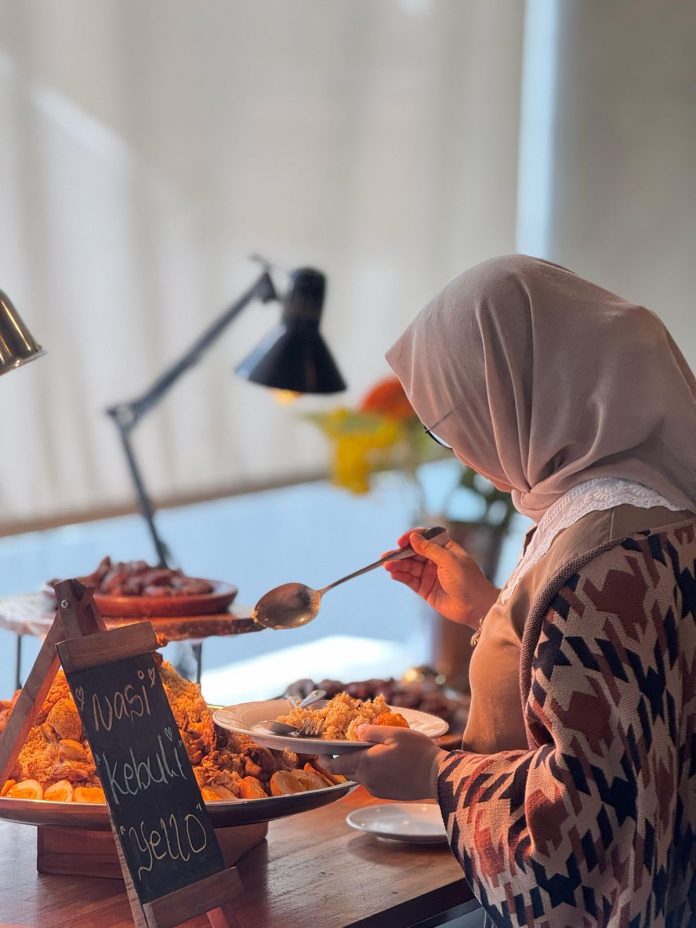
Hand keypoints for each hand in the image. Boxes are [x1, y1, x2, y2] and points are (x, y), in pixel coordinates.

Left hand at [320, 725, 446, 800]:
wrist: (438, 777)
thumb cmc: (417, 752)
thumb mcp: (393, 734)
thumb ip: (371, 732)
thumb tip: (357, 731)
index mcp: (365, 764)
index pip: (336, 764)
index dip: (325, 758)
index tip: (320, 750)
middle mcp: (367, 780)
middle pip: (345, 771)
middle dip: (341, 760)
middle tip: (343, 746)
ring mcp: (377, 789)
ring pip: (358, 776)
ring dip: (357, 765)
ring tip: (365, 751)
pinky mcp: (386, 794)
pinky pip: (370, 781)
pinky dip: (369, 771)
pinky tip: (381, 761)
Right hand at [385, 528, 498, 626]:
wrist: (475, 606)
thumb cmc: (468, 580)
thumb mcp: (449, 560)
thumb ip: (429, 549)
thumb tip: (413, 537)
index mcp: (445, 548)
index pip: (425, 538)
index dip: (412, 538)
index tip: (402, 541)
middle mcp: (436, 560)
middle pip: (413, 553)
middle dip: (400, 553)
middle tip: (387, 556)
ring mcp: (430, 574)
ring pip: (409, 567)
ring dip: (398, 565)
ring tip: (387, 565)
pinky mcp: (425, 589)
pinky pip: (410, 580)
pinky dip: (401, 576)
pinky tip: (393, 574)